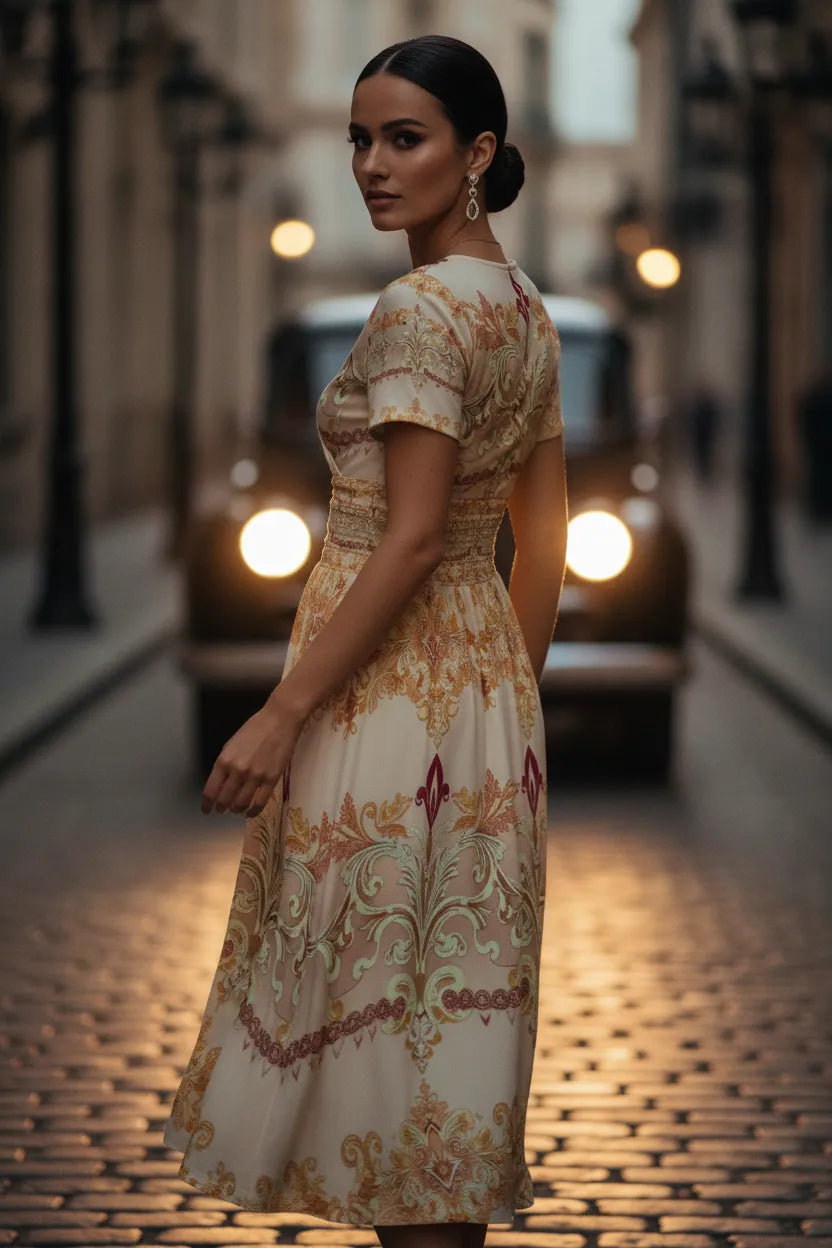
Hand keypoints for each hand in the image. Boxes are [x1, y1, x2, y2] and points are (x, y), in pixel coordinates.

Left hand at [201, 696, 303, 817]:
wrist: (279, 721)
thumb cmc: (254, 728)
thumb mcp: (231, 744)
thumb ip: (224, 764)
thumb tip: (220, 783)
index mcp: (224, 761)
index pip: (211, 790)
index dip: (207, 804)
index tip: (206, 809)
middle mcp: (237, 771)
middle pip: (224, 800)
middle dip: (221, 808)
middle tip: (221, 810)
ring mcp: (255, 777)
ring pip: (241, 804)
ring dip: (236, 810)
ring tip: (236, 810)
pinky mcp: (271, 780)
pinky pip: (260, 803)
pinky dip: (253, 812)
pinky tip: (250, 813)